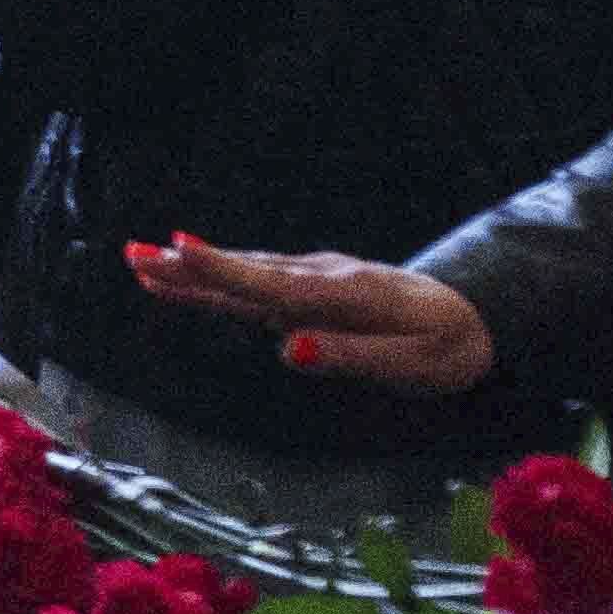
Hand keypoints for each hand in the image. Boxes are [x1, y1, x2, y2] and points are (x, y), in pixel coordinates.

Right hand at [122, 238, 496, 389]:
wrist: (479, 316)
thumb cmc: (446, 348)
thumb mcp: (410, 365)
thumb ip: (350, 357)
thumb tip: (289, 348)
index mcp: (344, 297)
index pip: (271, 286)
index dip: (221, 270)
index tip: (176, 248)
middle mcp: (324, 277)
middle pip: (247, 274)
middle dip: (189, 267)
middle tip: (133, 255)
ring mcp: (318, 276)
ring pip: (248, 273)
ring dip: (195, 269)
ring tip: (142, 262)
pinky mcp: (316, 285)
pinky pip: (259, 280)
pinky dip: (220, 274)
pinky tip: (190, 273)